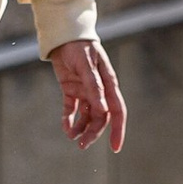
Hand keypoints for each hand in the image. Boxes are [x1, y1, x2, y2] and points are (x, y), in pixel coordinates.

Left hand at [52, 37, 126, 153]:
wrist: (64, 36)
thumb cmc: (80, 47)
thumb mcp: (87, 66)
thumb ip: (94, 87)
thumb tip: (103, 110)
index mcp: (109, 85)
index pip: (117, 111)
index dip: (118, 130)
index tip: (115, 148)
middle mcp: (99, 91)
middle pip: (101, 118)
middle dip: (93, 133)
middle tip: (82, 145)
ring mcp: (85, 91)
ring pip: (86, 116)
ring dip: (81, 128)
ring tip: (72, 137)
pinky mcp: (71, 90)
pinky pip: (71, 110)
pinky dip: (69, 120)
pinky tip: (65, 127)